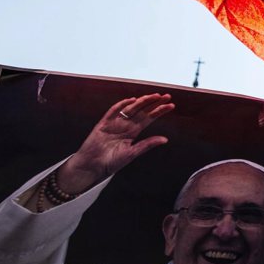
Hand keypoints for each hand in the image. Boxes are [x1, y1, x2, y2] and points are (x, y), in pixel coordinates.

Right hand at [56, 94, 174, 193]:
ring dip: (141, 102)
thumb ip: (147, 145)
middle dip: (154, 103)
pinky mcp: (103, 124)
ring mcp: (114, 123)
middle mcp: (125, 125)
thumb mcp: (132, 153)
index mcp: (132, 132)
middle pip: (142, 111)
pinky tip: (131, 101)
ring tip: (154, 96)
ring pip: (130, 109)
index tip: (171, 105)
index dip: (159, 111)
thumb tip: (165, 139)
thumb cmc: (110, 163)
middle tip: (166, 96)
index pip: (149, 118)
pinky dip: (121, 105)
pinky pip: (113, 111)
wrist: (92, 167)